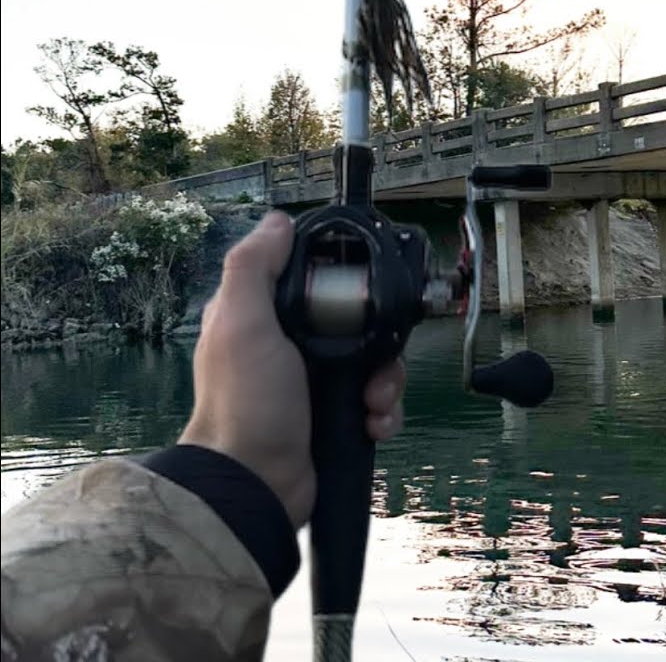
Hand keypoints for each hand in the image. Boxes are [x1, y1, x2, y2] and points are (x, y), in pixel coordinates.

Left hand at [178, 212, 405, 527]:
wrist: (256, 484)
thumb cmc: (245, 400)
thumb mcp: (241, 323)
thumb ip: (255, 267)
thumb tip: (280, 220)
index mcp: (263, 319)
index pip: (316, 281)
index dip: (344, 282)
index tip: (364, 293)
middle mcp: (291, 349)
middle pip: (358, 324)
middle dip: (377, 345)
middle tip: (374, 365)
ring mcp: (316, 388)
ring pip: (375, 365)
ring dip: (385, 384)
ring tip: (372, 404)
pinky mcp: (337, 420)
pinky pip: (378, 405)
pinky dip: (383, 414)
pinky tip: (372, 425)